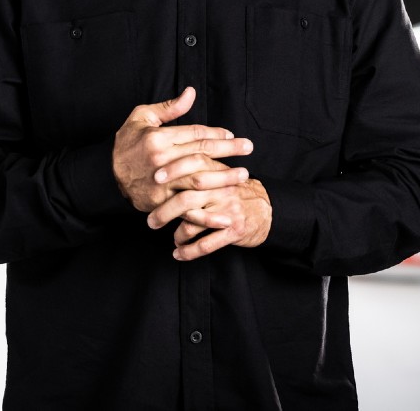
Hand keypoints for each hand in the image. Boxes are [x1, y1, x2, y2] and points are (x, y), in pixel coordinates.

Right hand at [112, 86, 252, 212]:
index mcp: (158, 137)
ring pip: (198, 179)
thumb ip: (169, 108)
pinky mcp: (160, 202)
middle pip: (201, 154)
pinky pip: (187, 208)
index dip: (216, 134)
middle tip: (249, 148)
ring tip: (243, 176)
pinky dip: (206, 215)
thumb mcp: (141, 117)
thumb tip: (191, 93)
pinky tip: (224, 217)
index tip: (233, 135)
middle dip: (228, 151)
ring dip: (223, 178)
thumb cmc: (126, 142)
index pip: (195, 133)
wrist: (104, 174)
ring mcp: (161, 183)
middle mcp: (161, 159)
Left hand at [148, 178, 271, 261]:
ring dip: (178, 235)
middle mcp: (223, 190)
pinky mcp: (234, 231)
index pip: (193, 165)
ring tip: (174, 239)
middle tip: (151, 221)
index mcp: (219, 173)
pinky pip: (206, 244)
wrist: (268, 211)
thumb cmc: (236, 193)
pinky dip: (189, 252)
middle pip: (187, 199)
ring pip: (193, 224)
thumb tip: (165, 172)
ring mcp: (229, 211)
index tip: (154, 179)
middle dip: (164, 211)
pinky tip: (179, 254)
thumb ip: (200, 172)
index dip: (172, 170)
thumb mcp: (222, 176)